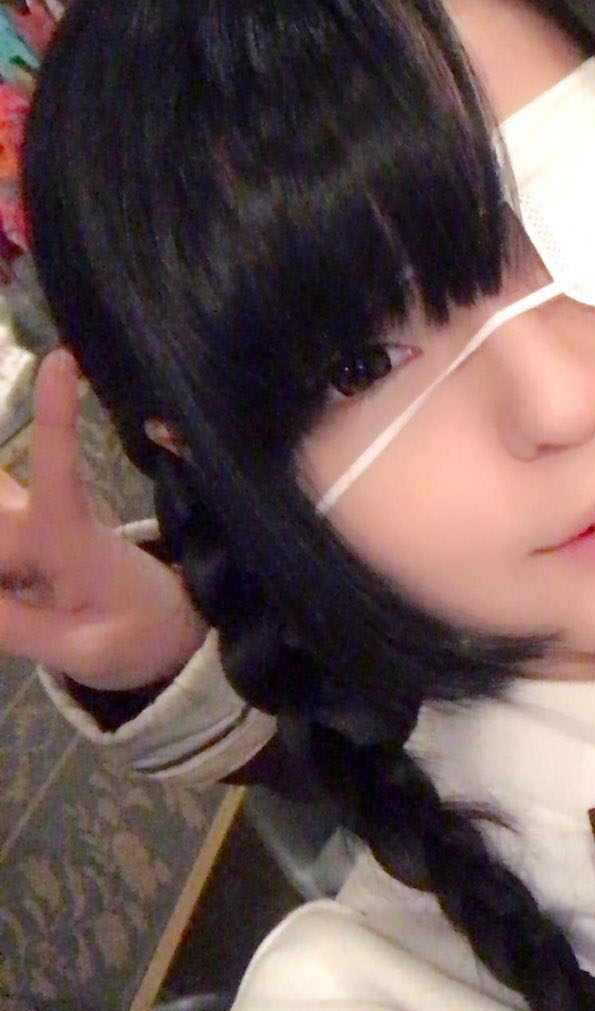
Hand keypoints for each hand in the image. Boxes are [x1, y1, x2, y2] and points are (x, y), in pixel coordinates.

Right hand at [0, 348, 205, 688]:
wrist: (163, 631)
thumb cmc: (137, 633)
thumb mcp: (85, 650)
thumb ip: (18, 627)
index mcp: (73, 539)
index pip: (59, 473)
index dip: (58, 419)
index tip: (62, 360)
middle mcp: (43, 522)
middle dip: (4, 529)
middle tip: (33, 561)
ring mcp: (25, 527)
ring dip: (3, 533)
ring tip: (41, 569)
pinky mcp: (15, 535)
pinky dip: (0, 567)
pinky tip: (17, 578)